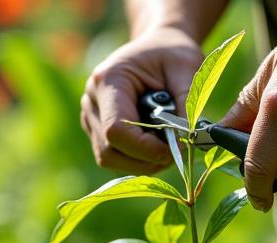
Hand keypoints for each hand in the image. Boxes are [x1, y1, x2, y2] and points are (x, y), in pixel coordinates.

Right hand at [81, 27, 202, 173]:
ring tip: (167, 147)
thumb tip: (186, 140)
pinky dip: (136, 159)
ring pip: (108, 157)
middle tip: (176, 151)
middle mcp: (92, 99)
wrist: (157, 46)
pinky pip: (112, 156)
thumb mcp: (186, 69)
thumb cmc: (171, 53)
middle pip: (108, 150)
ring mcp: (90, 115)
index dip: (144, 148)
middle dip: (145, 159)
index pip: (115, 129)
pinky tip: (155, 144)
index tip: (175, 148)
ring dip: (141, 163)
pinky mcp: (96, 128)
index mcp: (109, 80)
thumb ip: (186, 104)